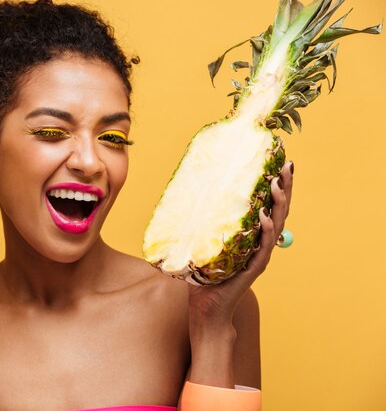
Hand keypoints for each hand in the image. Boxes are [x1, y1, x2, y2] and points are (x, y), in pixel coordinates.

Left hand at [187, 161, 293, 321]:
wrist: (206, 310)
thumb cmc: (204, 279)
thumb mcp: (204, 245)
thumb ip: (202, 226)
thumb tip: (187, 198)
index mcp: (253, 238)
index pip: (269, 207)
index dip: (277, 188)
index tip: (281, 164)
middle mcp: (260, 245)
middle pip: (278, 213)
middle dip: (285, 189)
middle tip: (288, 166)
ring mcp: (259, 257)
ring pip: (275, 226)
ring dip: (278, 204)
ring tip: (277, 184)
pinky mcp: (252, 269)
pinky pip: (263, 247)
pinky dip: (265, 230)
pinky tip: (263, 215)